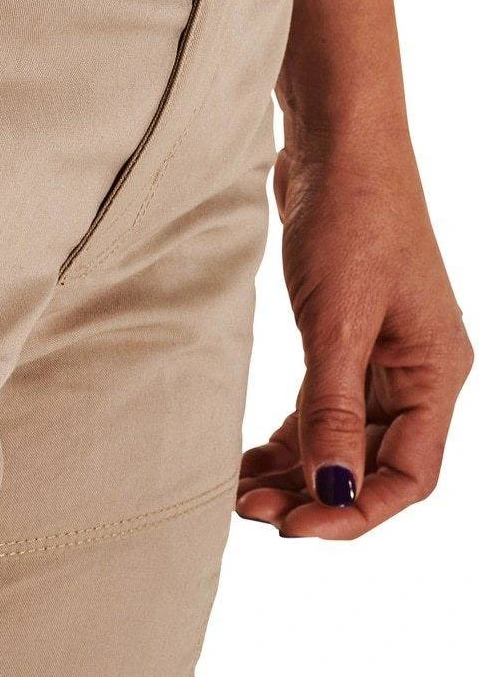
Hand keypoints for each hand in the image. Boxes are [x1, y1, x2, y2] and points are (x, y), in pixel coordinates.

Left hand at [237, 129, 470, 537]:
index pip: (410, 475)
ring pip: (340, 443)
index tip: (294, 528)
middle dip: (314, 495)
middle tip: (249, 510)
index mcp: (437, 373)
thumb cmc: (352, 220)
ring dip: (295, 472)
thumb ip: (332, 408)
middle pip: (370, 465)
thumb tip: (330, 487)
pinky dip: (288, 439)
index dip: (355, 511)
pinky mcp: (343, 346)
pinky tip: (249, 459)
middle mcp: (416, 375)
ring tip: (239, 491)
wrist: (335, 148)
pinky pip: (319, 413)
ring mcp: (380, 362)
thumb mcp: (338, 322)